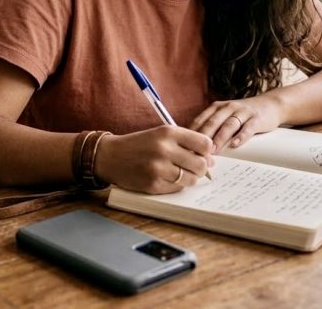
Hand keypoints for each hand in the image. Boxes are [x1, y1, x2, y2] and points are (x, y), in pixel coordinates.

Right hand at [93, 126, 213, 193]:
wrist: (110, 156)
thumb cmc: (139, 144)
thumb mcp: (161, 134)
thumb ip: (186, 142)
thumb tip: (211, 158)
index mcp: (168, 132)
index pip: (204, 144)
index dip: (208, 151)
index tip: (203, 154)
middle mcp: (164, 149)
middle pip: (201, 164)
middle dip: (202, 168)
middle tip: (194, 167)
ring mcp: (158, 168)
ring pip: (192, 179)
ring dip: (190, 178)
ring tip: (181, 173)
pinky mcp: (153, 184)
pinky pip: (178, 188)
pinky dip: (177, 185)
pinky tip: (168, 178)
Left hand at [190, 95, 283, 152]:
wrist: (270, 105)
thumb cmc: (243, 115)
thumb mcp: (225, 115)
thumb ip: (211, 126)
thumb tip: (192, 146)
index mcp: (217, 107)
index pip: (201, 120)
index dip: (192, 134)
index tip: (185, 148)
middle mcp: (228, 107)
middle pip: (213, 122)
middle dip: (203, 138)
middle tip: (196, 152)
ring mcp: (243, 112)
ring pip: (228, 125)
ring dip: (220, 138)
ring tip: (213, 151)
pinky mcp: (256, 119)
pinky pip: (248, 127)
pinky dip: (241, 136)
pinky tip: (235, 145)